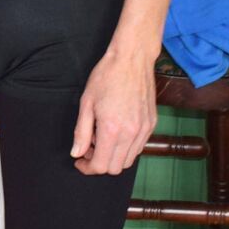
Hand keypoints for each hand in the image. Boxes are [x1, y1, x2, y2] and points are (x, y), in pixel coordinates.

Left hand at [70, 46, 155, 175]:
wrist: (131, 60)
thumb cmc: (106, 77)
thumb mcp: (86, 103)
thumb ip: (81, 132)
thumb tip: (77, 153)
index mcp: (112, 129)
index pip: (101, 165)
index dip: (88, 168)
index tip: (79, 162)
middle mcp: (131, 134)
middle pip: (116, 168)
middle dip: (99, 163)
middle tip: (88, 147)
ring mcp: (144, 131)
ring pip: (129, 160)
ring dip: (113, 156)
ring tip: (101, 137)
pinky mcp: (152, 125)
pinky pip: (138, 148)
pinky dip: (125, 148)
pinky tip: (115, 131)